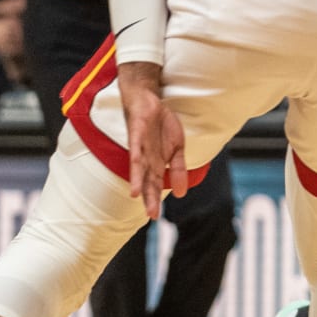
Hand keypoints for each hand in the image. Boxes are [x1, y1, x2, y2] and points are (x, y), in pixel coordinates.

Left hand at [117, 63, 186, 218]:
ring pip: (140, 169)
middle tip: (152, 216)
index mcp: (156, 162)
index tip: (155, 218)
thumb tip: (181, 193)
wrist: (147, 98)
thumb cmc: (160, 123)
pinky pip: (136, 152)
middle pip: (148, 180)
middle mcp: (147, 158)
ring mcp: (141, 147)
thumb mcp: (177, 147)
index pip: (155, 184)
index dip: (154, 200)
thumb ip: (179, 169)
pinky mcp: (137, 136)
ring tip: (139, 198)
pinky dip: (136, 164)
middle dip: (149, 198)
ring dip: (141, 183)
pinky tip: (135, 172)